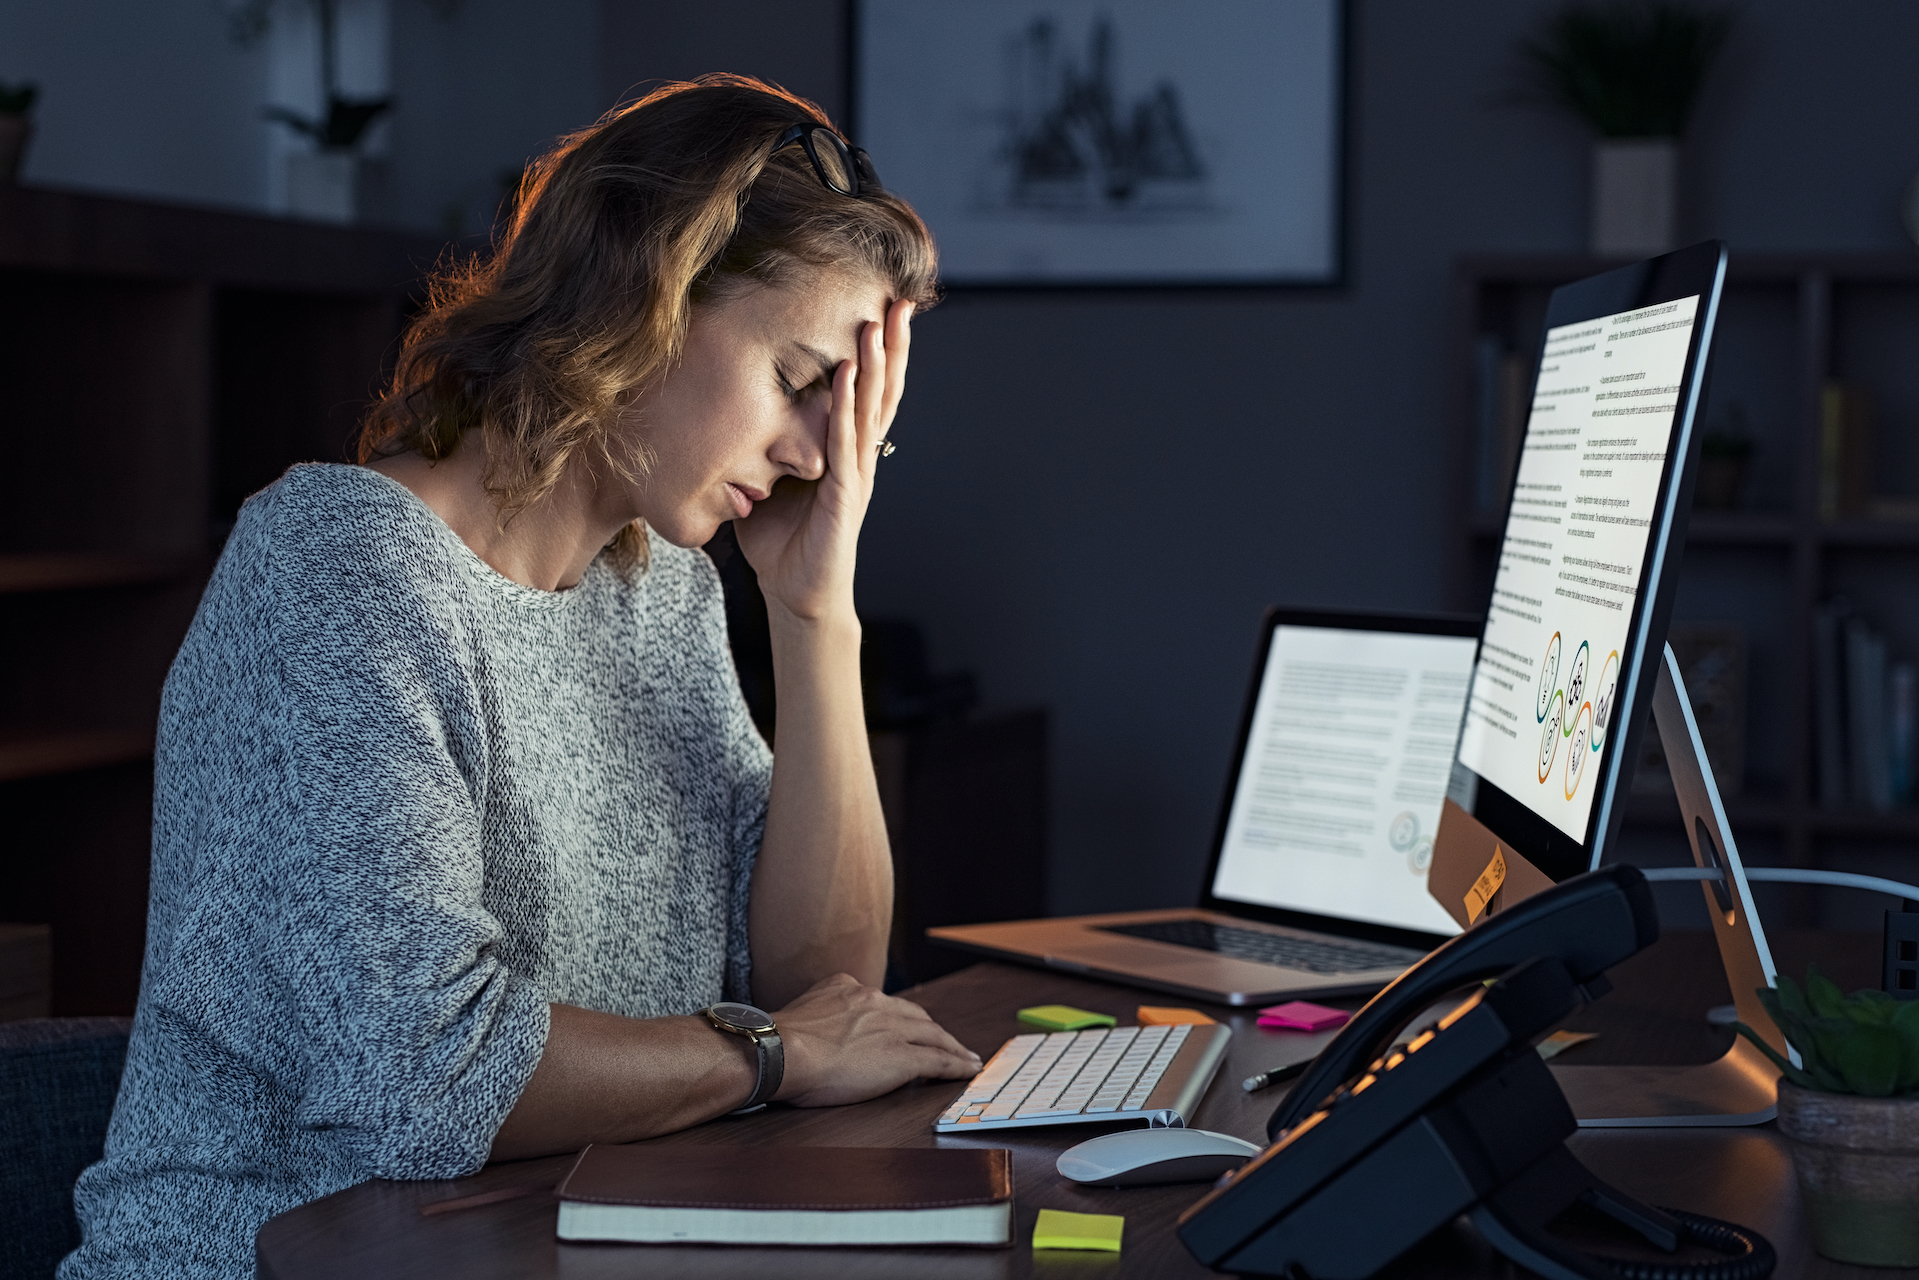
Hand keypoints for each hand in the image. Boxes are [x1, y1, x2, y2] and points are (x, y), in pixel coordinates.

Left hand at [734, 298, 912, 621]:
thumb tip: (735, 411)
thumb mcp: (769, 481)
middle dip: (892, 345)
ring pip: (871, 409)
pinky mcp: (845, 494)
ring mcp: (856, 474)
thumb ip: (765, 446)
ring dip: (876, 365)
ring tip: (880, 324)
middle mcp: (860, 457)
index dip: (880, 353)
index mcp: (847, 451)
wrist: (797, 594)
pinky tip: (848, 375)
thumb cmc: (784, 542)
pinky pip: (846, 442)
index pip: (869, 392)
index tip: (886, 309)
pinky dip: (847, 406)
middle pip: (883, 391)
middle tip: (902, 301)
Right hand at [772, 972, 981, 1106]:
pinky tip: (967, 1070)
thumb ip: (816, 1016)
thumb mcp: (798, 1014)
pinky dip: (956, 1065)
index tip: (908, 1026)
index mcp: (846, 988)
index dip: (901, 1018)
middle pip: (915, 1015)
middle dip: (932, 1030)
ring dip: (953, 1047)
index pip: (884, 1003)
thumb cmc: (777, 1044)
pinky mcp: (902, 1056)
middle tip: (946, 1042)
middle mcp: (873, 1001)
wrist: (781, 1051)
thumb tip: (813, 1034)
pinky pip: (938, 1060)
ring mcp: (890, 1028)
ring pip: (933, 1035)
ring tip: (966, 1057)